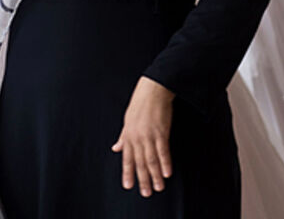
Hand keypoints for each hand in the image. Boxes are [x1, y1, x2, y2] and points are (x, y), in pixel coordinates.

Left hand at [111, 76, 174, 196]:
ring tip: (158, 188)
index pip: (127, 158)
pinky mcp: (161, 132)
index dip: (127, 173)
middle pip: (139, 162)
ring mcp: (149, 135)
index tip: (128, 186)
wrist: (152, 90)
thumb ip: (123, 137)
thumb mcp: (127, 120)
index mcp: (128, 135)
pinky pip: (163, 151)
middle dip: (142, 179)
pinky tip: (167, 173)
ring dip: (155, 175)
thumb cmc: (140, 104)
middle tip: (146, 193)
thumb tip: (115, 148)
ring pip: (151, 160)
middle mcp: (137, 137)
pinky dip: (165, 163)